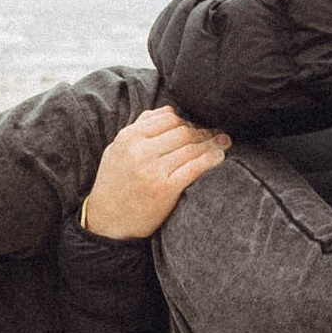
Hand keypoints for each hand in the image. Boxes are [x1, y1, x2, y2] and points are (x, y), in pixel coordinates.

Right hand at [80, 104, 229, 239]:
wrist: (107, 223)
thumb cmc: (115, 184)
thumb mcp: (118, 150)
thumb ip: (140, 128)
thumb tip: (170, 109)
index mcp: (128, 137)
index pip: (168, 117)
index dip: (187, 119)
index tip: (198, 124)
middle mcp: (140, 151)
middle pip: (183, 131)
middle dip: (203, 130)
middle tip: (216, 132)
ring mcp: (153, 170)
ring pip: (192, 147)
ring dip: (212, 143)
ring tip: (224, 141)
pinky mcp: (165, 189)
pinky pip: (195, 168)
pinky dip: (211, 159)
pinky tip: (219, 157)